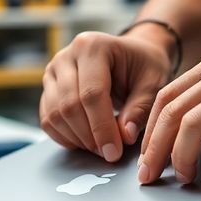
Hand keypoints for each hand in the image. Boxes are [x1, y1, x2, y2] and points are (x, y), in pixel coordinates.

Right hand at [40, 30, 173, 161]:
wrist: (130, 55)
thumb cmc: (143, 66)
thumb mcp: (153, 83)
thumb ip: (140, 109)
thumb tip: (124, 136)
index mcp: (93, 46)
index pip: (91, 93)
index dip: (102, 127)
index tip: (114, 152)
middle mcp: (66, 56)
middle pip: (69, 105)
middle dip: (90, 136)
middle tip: (110, 154)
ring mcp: (52, 72)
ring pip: (54, 115)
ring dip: (77, 139)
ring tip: (101, 147)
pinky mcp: (48, 89)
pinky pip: (47, 120)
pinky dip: (65, 137)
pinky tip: (86, 141)